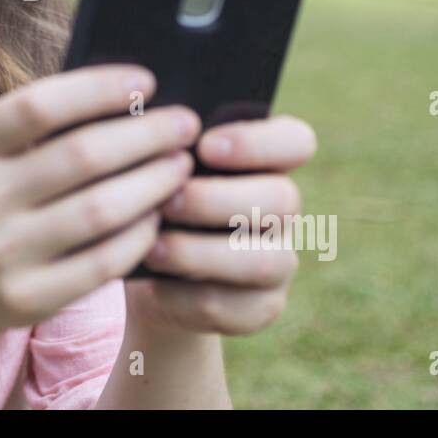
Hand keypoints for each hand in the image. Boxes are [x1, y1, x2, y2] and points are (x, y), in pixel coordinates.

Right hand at [0, 2, 198, 341]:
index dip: (99, 88)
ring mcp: (3, 253)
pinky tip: (160, 213)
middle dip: (145, 136)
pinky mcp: (28, 299)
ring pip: (99, 212)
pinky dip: (139, 235)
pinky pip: (102, 264)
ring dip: (153, 184)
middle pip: (81, 157)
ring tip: (182, 164)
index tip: (147, 81)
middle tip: (185, 123)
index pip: (39, 106)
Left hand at [124, 114, 316, 335]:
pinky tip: (156, 285)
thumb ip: (167, 144)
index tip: (204, 145)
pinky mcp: (262, 306)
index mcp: (267, 160)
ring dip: (201, 254)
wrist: (142, 263)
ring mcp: (279, 260)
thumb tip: (152, 129)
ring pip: (264, 260)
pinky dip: (190, 298)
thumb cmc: (150, 193)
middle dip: (217, 201)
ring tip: (152, 246)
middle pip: (282, 200)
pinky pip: (240, 308)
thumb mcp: (154, 164)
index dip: (257, 142)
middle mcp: (282, 209)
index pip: (295, 141)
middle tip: (166, 201)